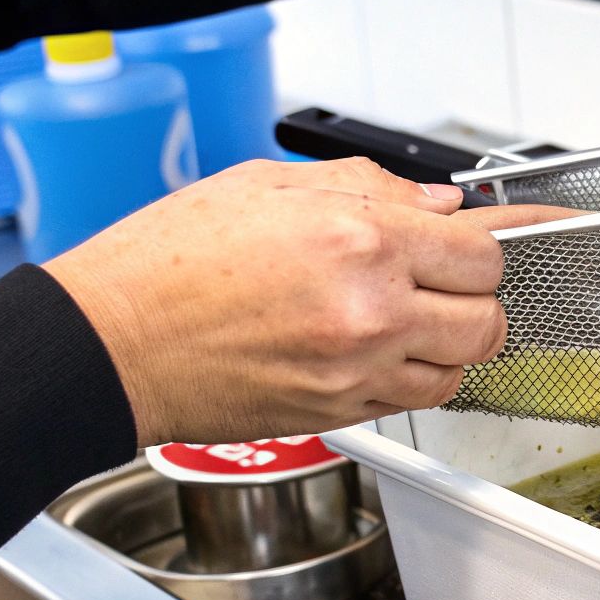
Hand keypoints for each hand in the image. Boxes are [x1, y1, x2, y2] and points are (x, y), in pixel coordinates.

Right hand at [43, 158, 545, 445]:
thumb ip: (371, 189)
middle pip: (488, 318)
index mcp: (360, 240)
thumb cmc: (169, 263)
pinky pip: (415, 399)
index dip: (482, 246)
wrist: (110, 344)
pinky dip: (415, 376)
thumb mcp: (269, 187)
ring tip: (412, 317)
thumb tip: (438, 205)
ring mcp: (357, 370)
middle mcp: (370, 311)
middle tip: (446, 281)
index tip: (478, 244)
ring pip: (461, 368)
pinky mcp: (339, 413)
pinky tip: (380, 349)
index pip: (482, 252)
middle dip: (477, 297)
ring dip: (452, 343)